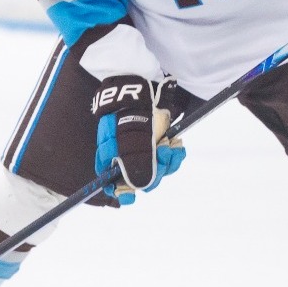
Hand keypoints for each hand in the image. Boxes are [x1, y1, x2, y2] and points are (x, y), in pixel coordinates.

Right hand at [90, 76, 185, 204]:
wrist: (140, 92)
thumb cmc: (130, 117)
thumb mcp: (132, 141)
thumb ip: (136, 164)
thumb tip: (139, 187)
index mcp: (110, 159)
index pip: (113, 184)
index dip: (122, 192)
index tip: (131, 194)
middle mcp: (125, 158)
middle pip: (141, 179)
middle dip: (156, 170)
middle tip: (164, 152)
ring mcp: (141, 152)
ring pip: (156, 170)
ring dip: (167, 160)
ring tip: (171, 145)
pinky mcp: (155, 146)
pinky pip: (165, 159)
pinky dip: (172, 154)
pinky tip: (176, 144)